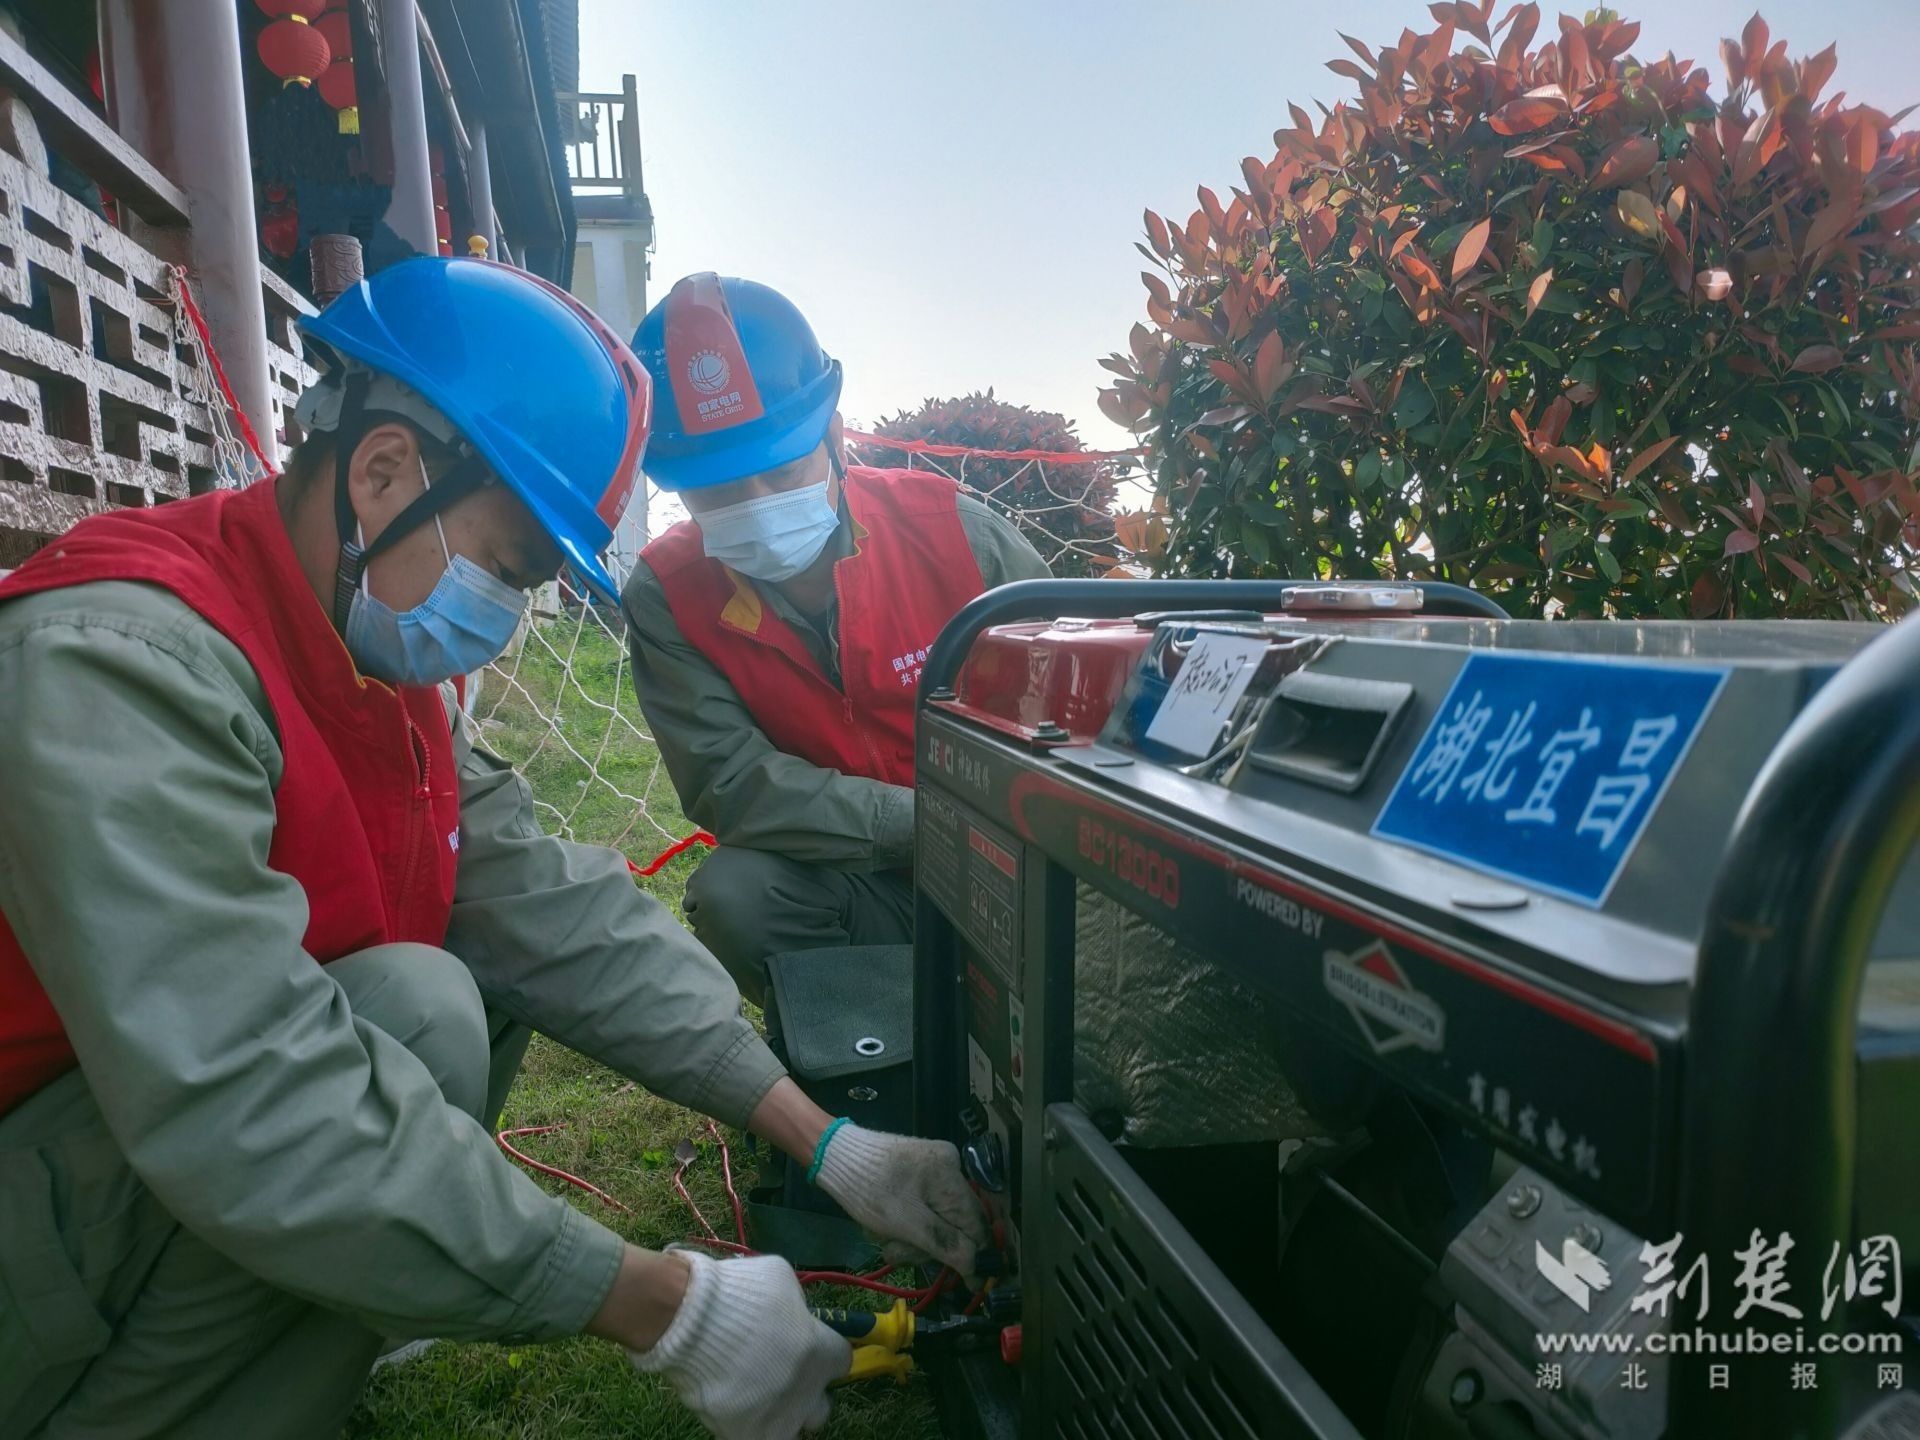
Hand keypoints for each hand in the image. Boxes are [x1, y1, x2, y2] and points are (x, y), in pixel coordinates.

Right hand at [628, 1251, 848, 1439]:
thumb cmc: (738, 1293)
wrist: (687, 1321)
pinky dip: (744, 1424)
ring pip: (789, 1431)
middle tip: (782, 1376)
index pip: (841, 1361)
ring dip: (778, 1415)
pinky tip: (730, 1404)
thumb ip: (796, 1304)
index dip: (824, 1353)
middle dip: (806, 1394)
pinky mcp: (741, 1435)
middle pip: (820, 1407)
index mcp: (820, 1353)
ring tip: (755, 1395)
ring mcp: (774, 1420)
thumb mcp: (780, 1278)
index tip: (808, 1346)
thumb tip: (793, 1315)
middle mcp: (804, 1393)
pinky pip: (752, 1436)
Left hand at [812, 1123, 989, 1274]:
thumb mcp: (906, 1223)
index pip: (978, 1225)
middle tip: (898, 1251)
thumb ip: (945, 1244)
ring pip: (939, 1219)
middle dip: (929, 1246)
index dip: (976, 1257)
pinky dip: (909, 1224)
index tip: (971, 1284)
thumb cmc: (868, 1190)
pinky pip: (926, 1208)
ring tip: (886, 1239)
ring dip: (914, 1238)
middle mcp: (951, 1168)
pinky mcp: (919, 1173)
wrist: (833, 1155)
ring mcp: (935, 1169)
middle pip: (958, 1223)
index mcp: (952, 1176)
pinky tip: (886, 1227)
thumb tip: (977, 1267)